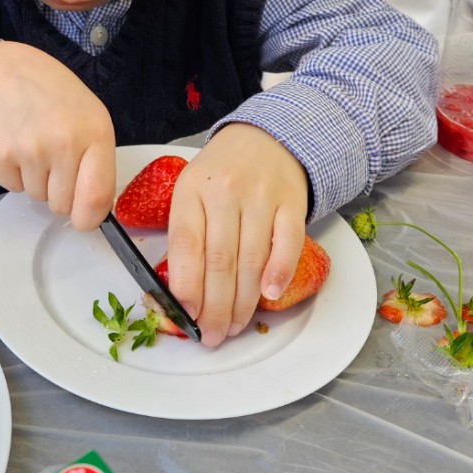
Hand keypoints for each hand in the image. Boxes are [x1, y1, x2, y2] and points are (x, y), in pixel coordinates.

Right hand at [0, 41, 115, 229]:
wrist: (8, 72)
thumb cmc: (58, 100)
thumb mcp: (93, 121)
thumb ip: (98, 165)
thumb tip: (93, 213)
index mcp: (95, 135)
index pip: (96, 198)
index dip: (89, 218)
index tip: (84, 217)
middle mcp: (63, 143)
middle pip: (63, 205)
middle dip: (60, 192)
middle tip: (56, 160)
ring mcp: (29, 149)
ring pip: (37, 197)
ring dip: (36, 180)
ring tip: (35, 145)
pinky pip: (11, 187)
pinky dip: (14, 174)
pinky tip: (16, 145)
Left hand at [166, 124, 307, 347]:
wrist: (267, 136)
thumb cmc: (222, 173)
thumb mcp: (191, 191)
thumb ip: (187, 234)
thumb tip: (180, 295)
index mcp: (191, 189)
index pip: (187, 245)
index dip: (187, 288)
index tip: (186, 317)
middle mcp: (225, 192)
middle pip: (220, 260)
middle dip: (215, 308)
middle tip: (212, 336)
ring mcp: (261, 196)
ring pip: (252, 259)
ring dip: (243, 302)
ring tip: (235, 326)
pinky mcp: (292, 202)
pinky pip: (288, 243)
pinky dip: (279, 272)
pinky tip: (269, 295)